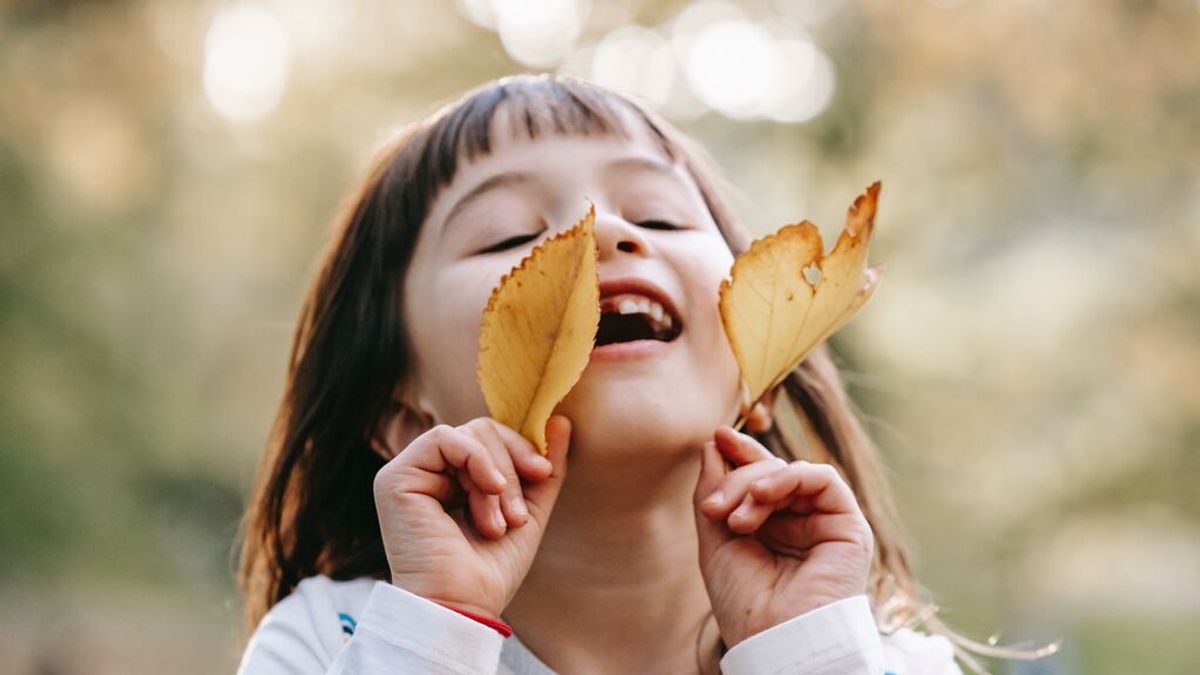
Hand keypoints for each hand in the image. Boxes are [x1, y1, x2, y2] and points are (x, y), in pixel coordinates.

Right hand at [373, 415, 570, 619]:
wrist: (463, 607)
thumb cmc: (490, 571)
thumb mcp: (529, 511)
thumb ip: (544, 469)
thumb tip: (560, 420)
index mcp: (453, 480)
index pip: (490, 438)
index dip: (521, 448)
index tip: (543, 474)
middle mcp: (429, 473)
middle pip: (482, 431)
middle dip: (511, 469)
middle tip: (518, 516)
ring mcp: (410, 474)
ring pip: (469, 434)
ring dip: (497, 478)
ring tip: (499, 523)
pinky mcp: (396, 478)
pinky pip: (444, 438)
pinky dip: (476, 460)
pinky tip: (487, 491)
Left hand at [694, 426, 872, 647]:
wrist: (773, 640)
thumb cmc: (744, 602)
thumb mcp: (715, 539)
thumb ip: (715, 491)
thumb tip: (712, 444)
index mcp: (773, 528)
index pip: (761, 478)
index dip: (741, 454)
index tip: (716, 437)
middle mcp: (802, 523)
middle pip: (771, 473)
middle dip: (737, 480)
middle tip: (713, 509)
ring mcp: (826, 524)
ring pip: (792, 473)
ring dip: (757, 484)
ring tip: (736, 518)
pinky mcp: (849, 527)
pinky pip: (823, 479)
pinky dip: (789, 477)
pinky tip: (763, 496)